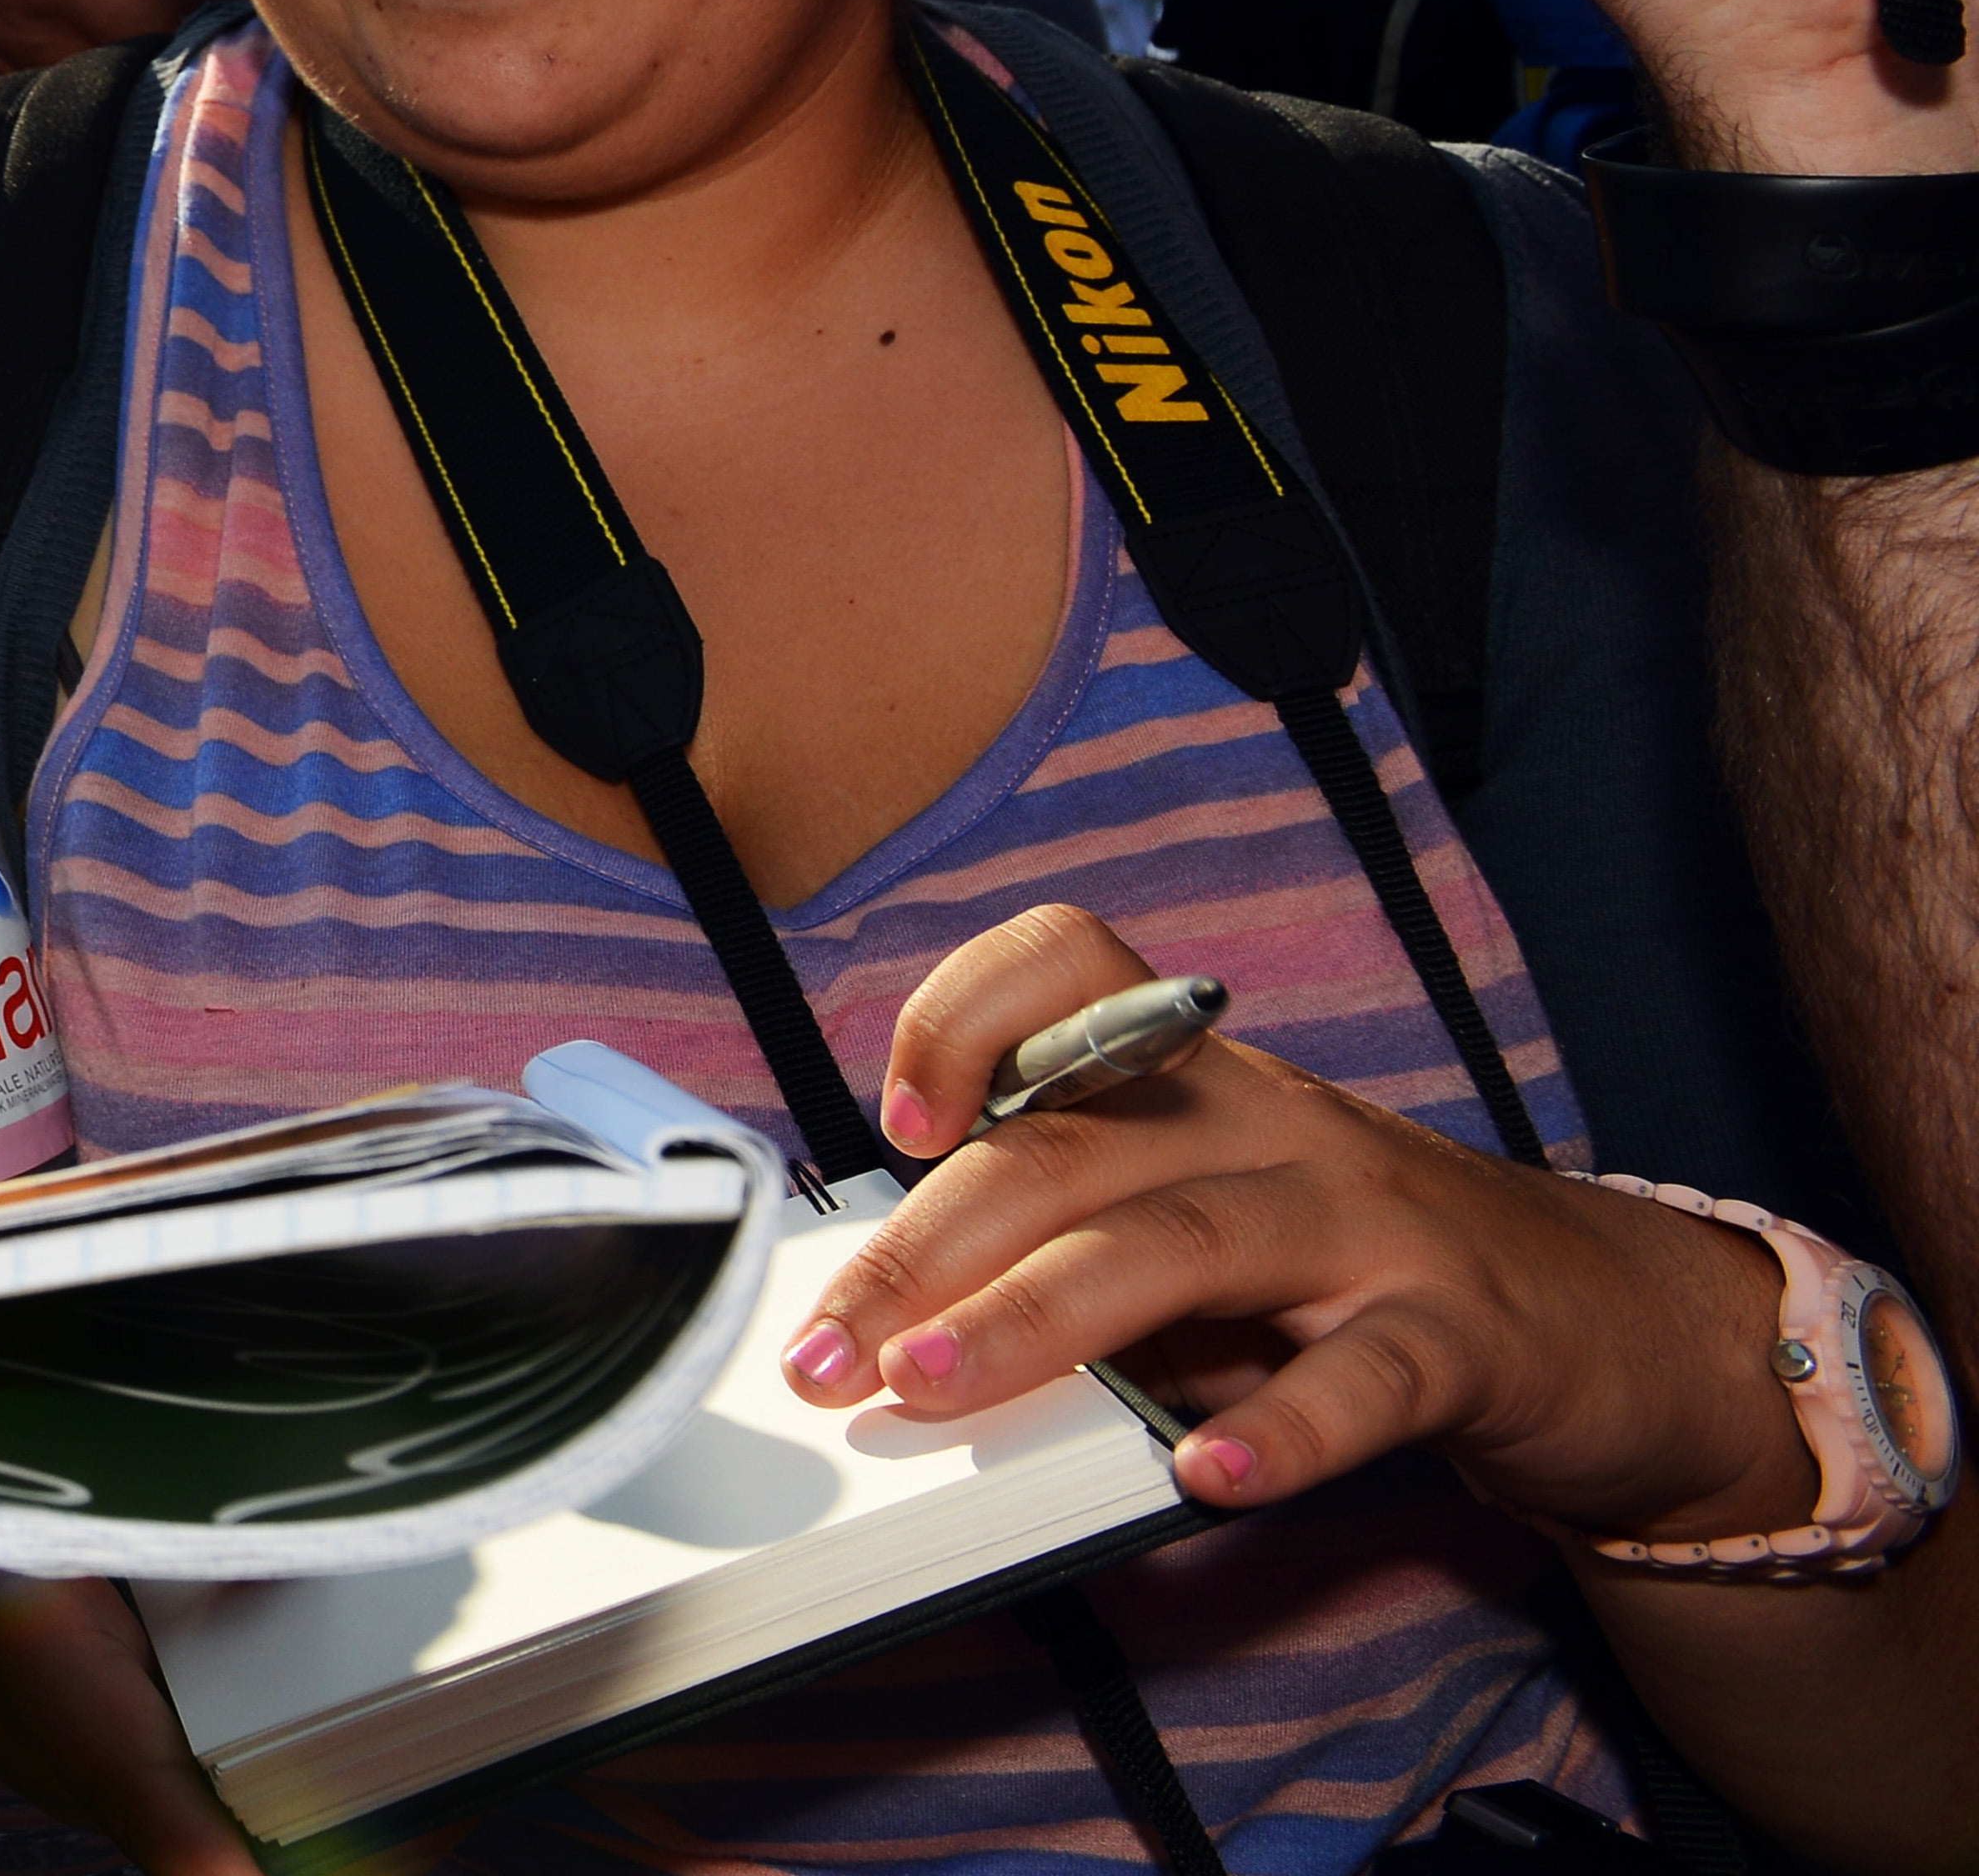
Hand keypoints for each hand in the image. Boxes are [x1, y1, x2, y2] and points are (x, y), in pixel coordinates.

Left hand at [786, 904, 1818, 1543]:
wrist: (1611, 1327)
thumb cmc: (1364, 1273)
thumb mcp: (1211, 1228)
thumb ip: (1085, 1251)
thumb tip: (912, 1320)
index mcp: (1201, 1085)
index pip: (1071, 969)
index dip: (964, 1017)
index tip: (895, 1121)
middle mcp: (1272, 1128)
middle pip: (1069, 1153)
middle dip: (924, 1251)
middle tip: (832, 1350)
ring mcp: (1368, 1227)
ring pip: (1178, 1246)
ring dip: (1035, 1320)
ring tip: (937, 1385)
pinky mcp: (1461, 1337)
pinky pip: (1360, 1376)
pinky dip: (1279, 1428)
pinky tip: (1206, 1475)